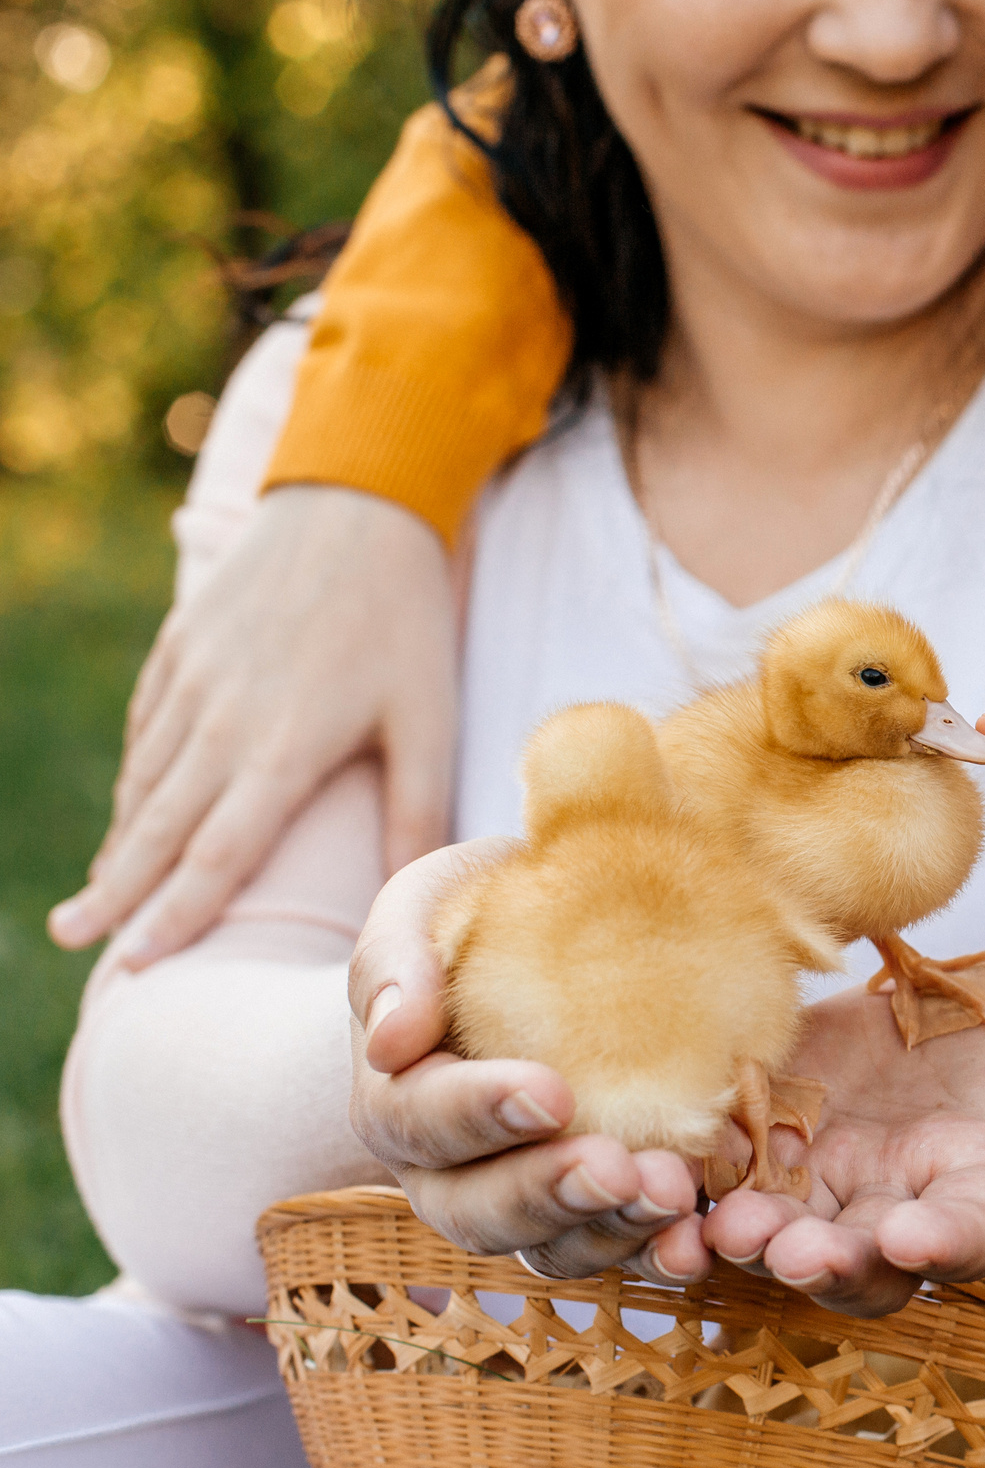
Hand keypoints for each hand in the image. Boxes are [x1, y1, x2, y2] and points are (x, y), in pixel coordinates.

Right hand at [53, 484, 457, 964]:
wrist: (356, 505)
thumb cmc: (405, 623)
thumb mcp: (428, 720)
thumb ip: (413, 813)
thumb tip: (411, 897)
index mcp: (283, 747)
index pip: (219, 854)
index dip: (174, 914)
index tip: (136, 963)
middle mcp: (221, 719)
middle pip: (159, 827)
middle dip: (116, 891)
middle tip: (74, 940)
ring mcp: (191, 679)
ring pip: (146, 779)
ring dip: (121, 841)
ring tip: (96, 896)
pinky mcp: (178, 646)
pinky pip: (146, 729)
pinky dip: (136, 780)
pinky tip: (132, 815)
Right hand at [349, 839, 710, 1282]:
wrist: (551, 932)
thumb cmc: (481, 910)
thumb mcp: (429, 902)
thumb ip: (395, 959)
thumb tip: (388, 1039)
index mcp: (398, 1096)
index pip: (418, 1120)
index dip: (478, 1115)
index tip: (551, 1094)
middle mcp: (449, 1170)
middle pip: (477, 1210)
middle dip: (548, 1192)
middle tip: (617, 1169)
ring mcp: (526, 1200)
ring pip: (551, 1247)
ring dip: (612, 1230)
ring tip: (674, 1196)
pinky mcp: (598, 1210)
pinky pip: (619, 1250)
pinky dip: (659, 1250)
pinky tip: (701, 1234)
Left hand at [698, 958, 984, 1314]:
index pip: (968, 1229)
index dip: (945, 1240)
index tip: (920, 1236)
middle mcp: (898, 1205)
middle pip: (856, 1258)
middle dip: (822, 1260)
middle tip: (788, 1250)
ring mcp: (828, 1177)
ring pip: (772, 1229)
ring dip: (731, 1237)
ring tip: (698, 1229)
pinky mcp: (769, 1127)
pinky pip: (716, 1166)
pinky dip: (680, 1177)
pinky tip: (638, 1173)